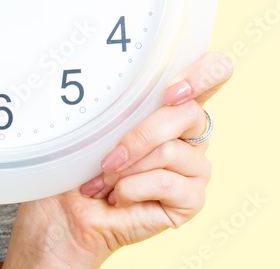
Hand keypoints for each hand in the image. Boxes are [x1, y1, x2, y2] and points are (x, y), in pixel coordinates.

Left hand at [3, 51, 233, 267]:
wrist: (66, 210)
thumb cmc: (76, 160)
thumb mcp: (94, 119)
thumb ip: (117, 98)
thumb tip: (107, 72)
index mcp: (169, 100)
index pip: (214, 70)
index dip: (205, 73)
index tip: (171, 90)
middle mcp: (189, 131)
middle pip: (188, 112)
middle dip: (138, 134)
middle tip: (106, 157)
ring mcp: (195, 165)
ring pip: (171, 151)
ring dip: (127, 167)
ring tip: (104, 180)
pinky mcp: (193, 198)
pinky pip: (168, 182)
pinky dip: (133, 188)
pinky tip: (118, 196)